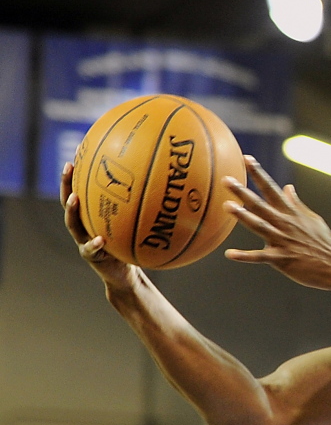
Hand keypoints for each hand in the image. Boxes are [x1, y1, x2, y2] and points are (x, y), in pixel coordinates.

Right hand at [61, 161, 137, 290]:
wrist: (126, 274)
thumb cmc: (133, 246)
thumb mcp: (138, 226)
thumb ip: (144, 210)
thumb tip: (168, 186)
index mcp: (93, 215)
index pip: (82, 189)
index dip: (80, 171)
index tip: (80, 150)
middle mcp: (84, 225)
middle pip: (70, 201)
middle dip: (67, 183)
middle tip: (69, 166)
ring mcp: (84, 240)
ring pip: (73, 224)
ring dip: (72, 210)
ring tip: (75, 198)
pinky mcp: (91, 257)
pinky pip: (90, 249)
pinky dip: (95, 243)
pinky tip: (101, 239)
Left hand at [224, 157, 330, 289]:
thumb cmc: (325, 243)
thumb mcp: (312, 219)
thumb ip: (296, 204)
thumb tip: (288, 187)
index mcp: (291, 213)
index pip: (272, 188)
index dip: (259, 173)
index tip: (246, 159)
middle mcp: (285, 224)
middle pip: (261, 205)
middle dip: (243, 192)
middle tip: (226, 180)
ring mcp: (284, 241)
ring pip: (259, 226)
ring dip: (243, 216)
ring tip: (227, 206)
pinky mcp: (283, 259)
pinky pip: (261, 257)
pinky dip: (245, 256)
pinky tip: (230, 254)